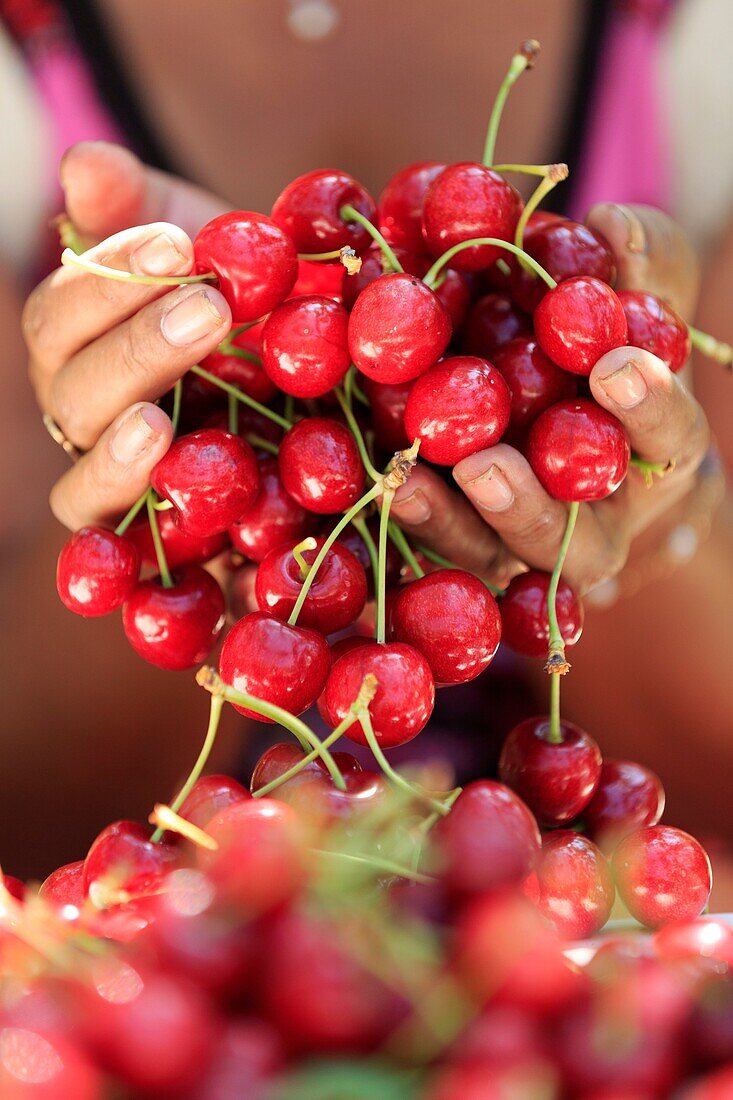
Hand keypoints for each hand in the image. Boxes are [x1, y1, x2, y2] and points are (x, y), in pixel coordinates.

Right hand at [23, 142, 232, 529]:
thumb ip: (138, 209)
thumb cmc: (237, 299)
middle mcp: (86, 419)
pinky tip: (195, 518)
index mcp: (80, 344)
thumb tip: (83, 163)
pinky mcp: (167, 544)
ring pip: (85, 488)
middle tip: (209, 309)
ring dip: (120, 454)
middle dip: (136, 350)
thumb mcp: (197, 243)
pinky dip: (154, 546)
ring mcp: (120, 488)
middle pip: (75, 396)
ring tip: (159, 422)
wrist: (299, 376)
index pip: (61, 316)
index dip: (106, 281)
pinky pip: (137, 557)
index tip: (177, 243)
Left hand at [390, 204, 710, 593]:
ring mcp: (523, 540)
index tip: (613, 362)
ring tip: (408, 480)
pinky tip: (379, 478)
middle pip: (575, 540)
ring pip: (494, 553)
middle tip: (487, 467)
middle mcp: (593, 518)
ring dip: (451, 522)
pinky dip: (409, 510)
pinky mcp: (464, 538)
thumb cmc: (607, 340)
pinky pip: (437, 540)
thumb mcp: (636, 295)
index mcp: (653, 453)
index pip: (668, 437)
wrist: (558, 391)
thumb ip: (639, 264)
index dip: (647, 407)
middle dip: (531, 506)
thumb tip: (609, 225)